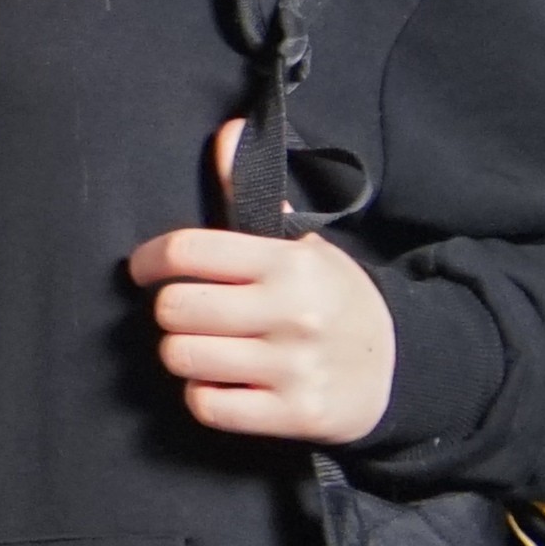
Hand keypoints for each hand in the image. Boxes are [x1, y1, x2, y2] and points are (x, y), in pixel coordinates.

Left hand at [124, 121, 398, 444]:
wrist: (399, 367)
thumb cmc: (330, 298)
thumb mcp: (300, 244)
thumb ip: (253, 194)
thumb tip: (227, 132)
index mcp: (288, 263)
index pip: (185, 252)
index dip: (149, 261)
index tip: (146, 269)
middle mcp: (292, 312)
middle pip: (174, 309)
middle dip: (171, 312)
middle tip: (188, 314)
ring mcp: (293, 366)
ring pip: (182, 358)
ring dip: (183, 354)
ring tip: (207, 347)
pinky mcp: (295, 414)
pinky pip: (207, 405)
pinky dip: (205, 395)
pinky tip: (225, 382)